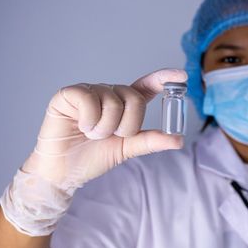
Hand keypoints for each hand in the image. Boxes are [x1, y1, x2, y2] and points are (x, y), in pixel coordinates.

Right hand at [21, 68, 187, 190]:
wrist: (65, 171)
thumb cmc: (94, 157)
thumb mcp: (127, 148)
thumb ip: (150, 141)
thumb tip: (179, 139)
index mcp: (123, 105)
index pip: (146, 87)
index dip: (163, 79)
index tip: (182, 76)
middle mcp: (108, 94)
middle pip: (134, 98)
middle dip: (126, 126)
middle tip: (110, 137)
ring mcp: (89, 92)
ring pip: (112, 101)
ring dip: (104, 128)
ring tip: (91, 134)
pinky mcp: (69, 94)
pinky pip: (89, 99)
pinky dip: (89, 120)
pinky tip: (80, 127)